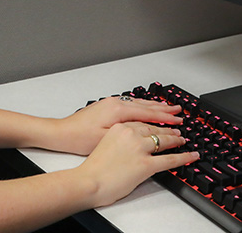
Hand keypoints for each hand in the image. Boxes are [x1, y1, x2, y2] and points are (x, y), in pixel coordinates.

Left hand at [50, 95, 184, 155]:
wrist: (62, 132)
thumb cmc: (80, 138)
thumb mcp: (108, 138)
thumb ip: (128, 132)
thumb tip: (146, 132)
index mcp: (118, 110)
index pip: (148, 113)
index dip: (165, 118)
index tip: (178, 121)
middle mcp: (115, 103)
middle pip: (145, 105)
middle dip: (164, 109)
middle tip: (179, 111)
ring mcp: (111, 103)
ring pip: (138, 103)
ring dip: (154, 106)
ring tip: (168, 108)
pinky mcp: (106, 105)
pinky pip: (131, 104)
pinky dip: (142, 106)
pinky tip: (146, 108)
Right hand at [76, 121, 198, 207]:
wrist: (89, 181)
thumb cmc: (93, 167)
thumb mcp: (104, 142)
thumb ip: (119, 138)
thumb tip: (130, 142)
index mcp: (120, 127)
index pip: (143, 121)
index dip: (155, 122)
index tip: (160, 121)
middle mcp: (131, 133)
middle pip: (155, 129)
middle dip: (168, 129)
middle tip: (176, 129)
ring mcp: (139, 148)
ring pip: (164, 141)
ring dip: (176, 139)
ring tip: (182, 140)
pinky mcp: (146, 164)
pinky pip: (170, 159)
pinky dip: (184, 157)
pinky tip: (191, 156)